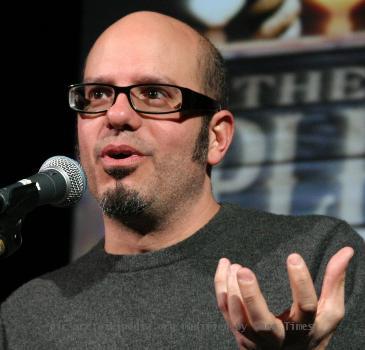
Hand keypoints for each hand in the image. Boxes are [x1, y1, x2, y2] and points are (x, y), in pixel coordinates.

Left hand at [214, 247, 353, 348]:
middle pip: (262, 323)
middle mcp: (278, 339)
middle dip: (251, 296)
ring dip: (231, 291)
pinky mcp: (239, 334)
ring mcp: (255, 340)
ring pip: (238, 320)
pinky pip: (225, 312)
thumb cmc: (312, 331)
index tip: (293, 255)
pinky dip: (220, 287)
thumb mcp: (329, 311)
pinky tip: (225, 264)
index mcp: (305, 330)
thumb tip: (347, 250)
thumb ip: (334, 281)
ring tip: (235, 266)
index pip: (306, 307)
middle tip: (244, 270)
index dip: (301, 282)